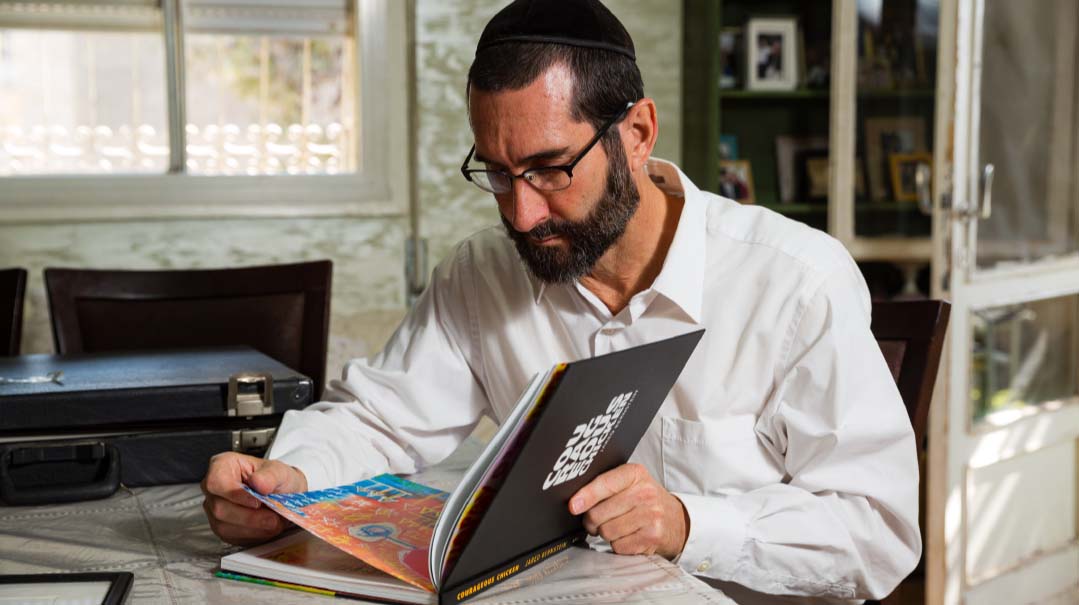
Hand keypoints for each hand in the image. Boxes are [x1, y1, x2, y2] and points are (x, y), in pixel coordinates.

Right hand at [201, 452, 307, 545]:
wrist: (283, 496)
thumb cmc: (276, 480)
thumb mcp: (280, 472)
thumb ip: (270, 476)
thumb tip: (258, 483)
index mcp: (223, 466)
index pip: (216, 481)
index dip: (235, 494)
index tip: (257, 502)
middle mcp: (214, 489)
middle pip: (219, 508)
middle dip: (250, 517)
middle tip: (273, 518)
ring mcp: (214, 509)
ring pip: (224, 526)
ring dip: (253, 528)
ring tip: (273, 522)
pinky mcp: (221, 527)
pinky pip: (230, 537)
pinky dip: (252, 535)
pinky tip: (265, 528)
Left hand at [569, 463, 688, 558]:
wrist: (676, 520)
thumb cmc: (645, 500)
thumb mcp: (630, 483)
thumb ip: (605, 485)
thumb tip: (575, 502)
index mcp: (635, 473)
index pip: (605, 483)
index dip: (586, 496)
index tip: (573, 506)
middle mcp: (645, 492)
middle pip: (599, 513)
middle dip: (592, 520)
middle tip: (596, 520)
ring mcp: (651, 515)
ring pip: (606, 532)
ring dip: (605, 533)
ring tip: (616, 526)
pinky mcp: (652, 536)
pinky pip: (618, 546)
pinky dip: (618, 544)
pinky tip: (627, 536)